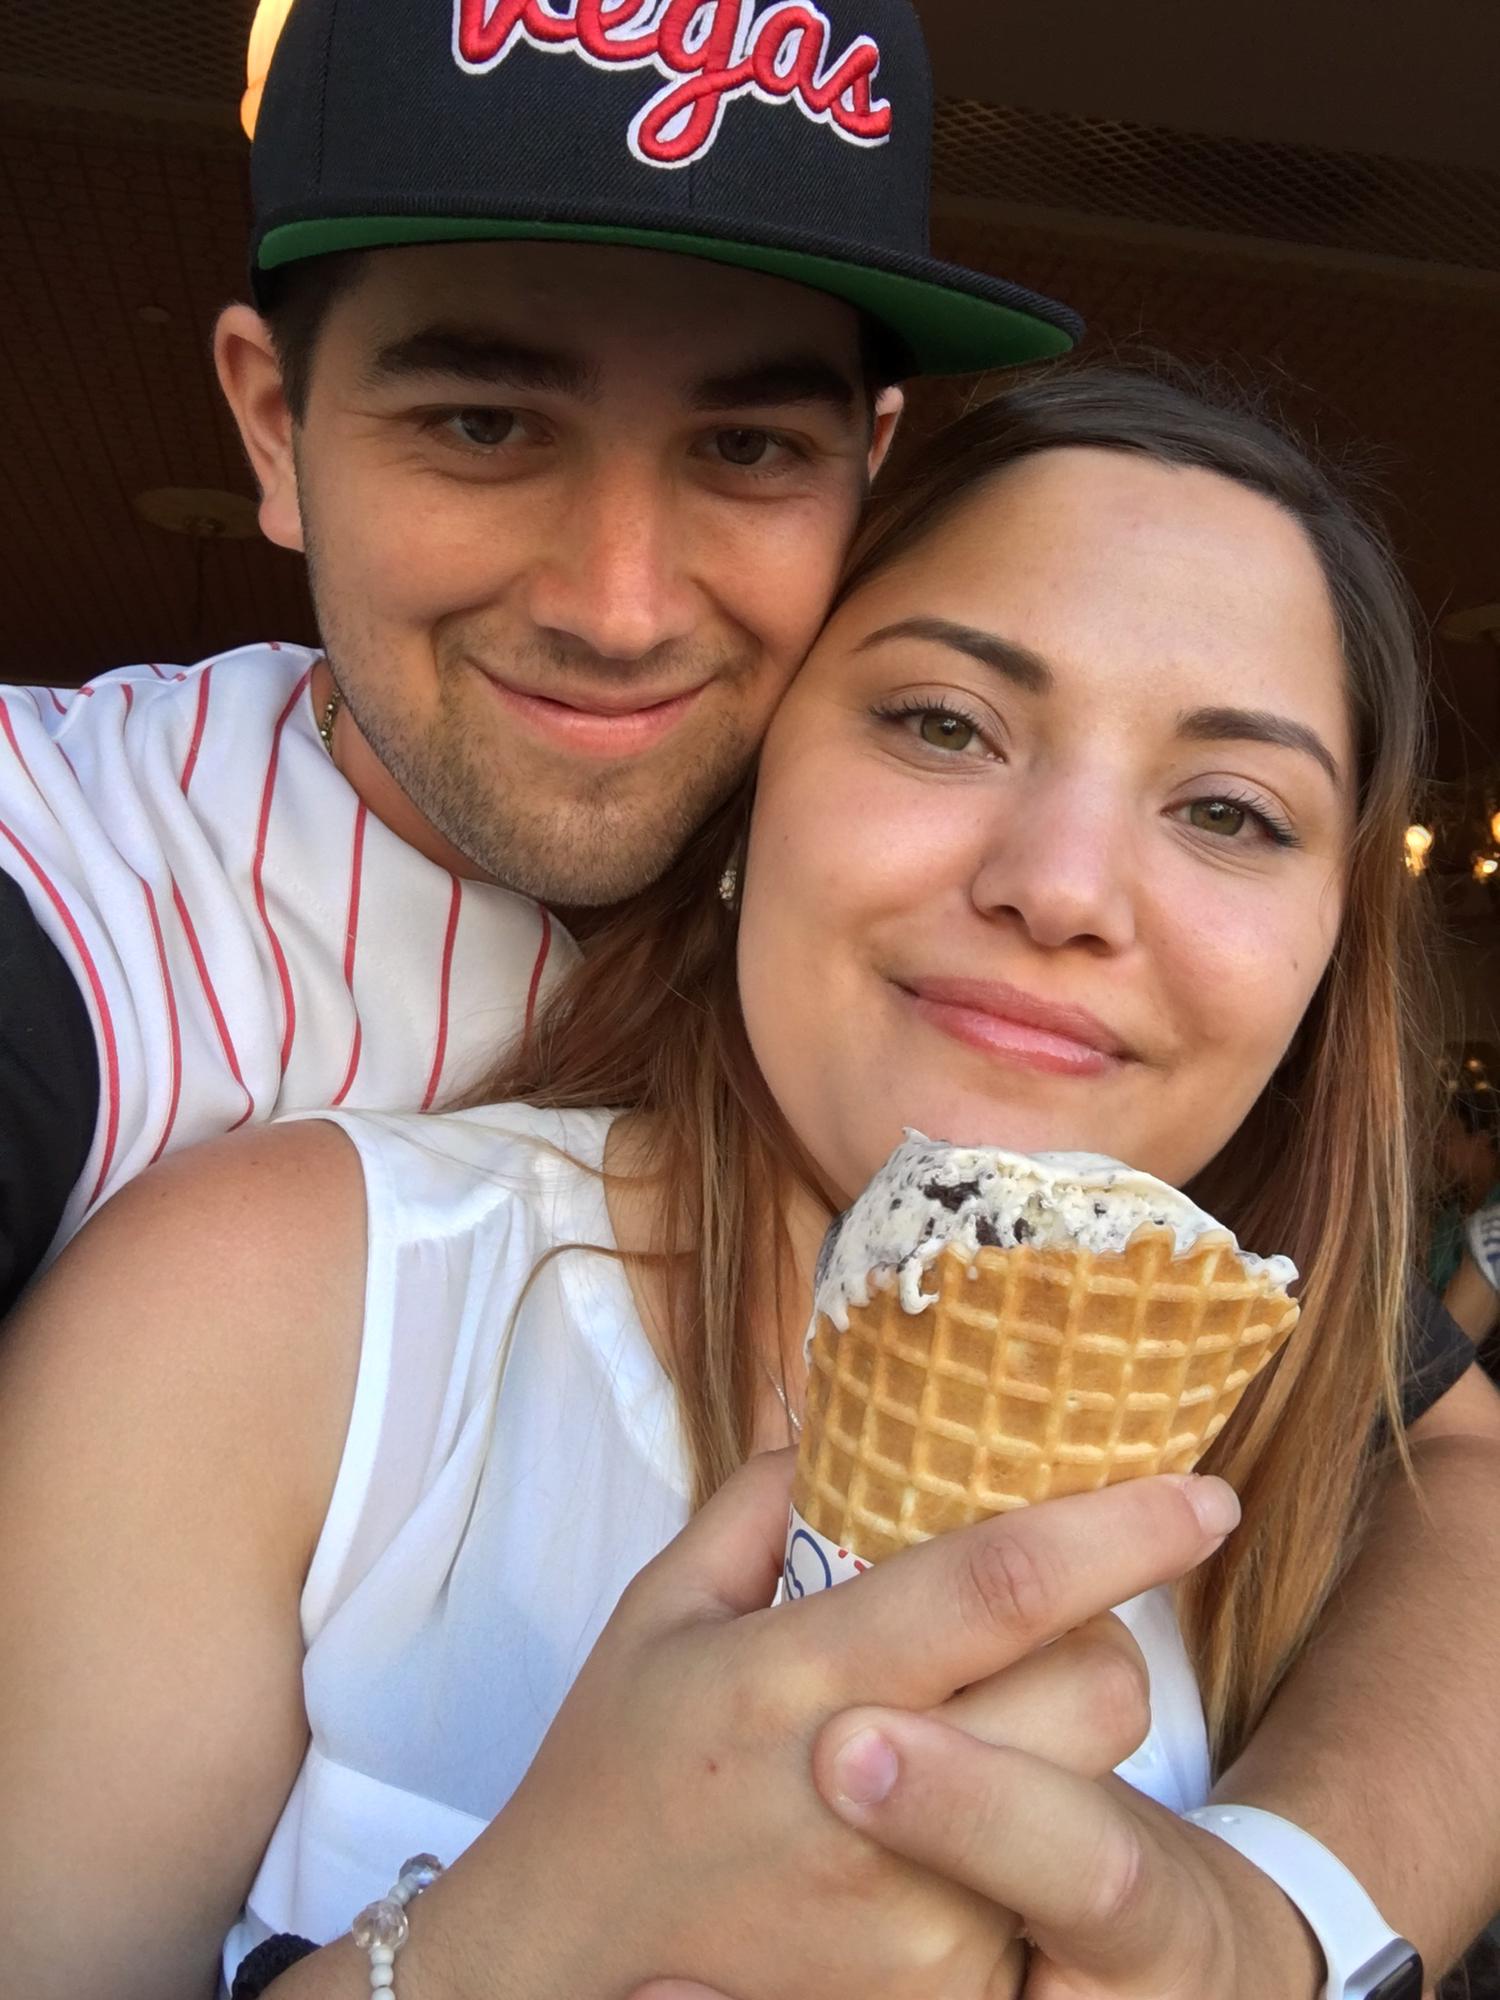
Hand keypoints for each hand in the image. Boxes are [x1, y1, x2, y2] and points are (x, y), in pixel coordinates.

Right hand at [416, 1449, 1237, 1999]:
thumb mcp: (660, 1608)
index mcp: (793, 1674)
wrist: (571, 1946)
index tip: (1208, 1492)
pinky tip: (944, 1832)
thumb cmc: (617, 1762)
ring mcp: (910, 1913)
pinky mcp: (931, 1990)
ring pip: (1091, 1795)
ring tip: (980, 1731)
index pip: (997, 1584)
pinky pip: (1041, 1888)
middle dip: (1107, 1641)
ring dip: (1064, 1742)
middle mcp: (865, 1792)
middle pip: (1094, 1694)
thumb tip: (834, 1406)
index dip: (1117, 1531)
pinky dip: (1019, 1844)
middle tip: (1054, 1631)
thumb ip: (754, 1498)